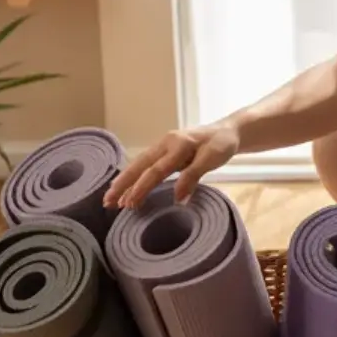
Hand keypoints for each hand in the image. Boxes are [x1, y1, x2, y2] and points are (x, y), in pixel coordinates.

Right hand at [103, 121, 241, 208]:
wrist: (227, 131)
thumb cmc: (221, 145)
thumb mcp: (212, 159)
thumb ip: (193, 176)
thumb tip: (177, 198)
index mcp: (178, 144)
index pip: (156, 169)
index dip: (142, 188)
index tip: (130, 205)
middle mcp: (165, 143)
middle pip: (140, 165)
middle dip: (122, 184)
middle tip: (108, 202)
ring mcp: (163, 146)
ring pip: (140, 164)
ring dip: (125, 181)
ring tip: (111, 199)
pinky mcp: (164, 151)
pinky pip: (146, 164)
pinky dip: (134, 176)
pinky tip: (126, 187)